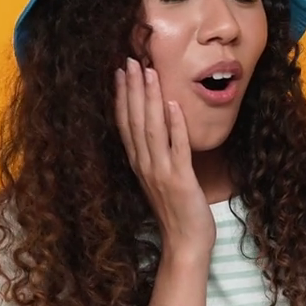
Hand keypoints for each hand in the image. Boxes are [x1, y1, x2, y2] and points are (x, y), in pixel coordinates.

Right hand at [115, 58, 215, 256]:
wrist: (185, 245)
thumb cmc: (176, 213)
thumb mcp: (160, 180)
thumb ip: (156, 156)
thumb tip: (159, 128)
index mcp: (139, 164)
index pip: (125, 124)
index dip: (122, 97)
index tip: (121, 72)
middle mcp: (145, 166)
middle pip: (134, 121)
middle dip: (133, 89)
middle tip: (131, 60)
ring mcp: (161, 173)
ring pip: (152, 129)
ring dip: (150, 99)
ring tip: (149, 72)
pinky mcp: (180, 180)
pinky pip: (177, 148)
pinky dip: (175, 125)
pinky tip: (173, 104)